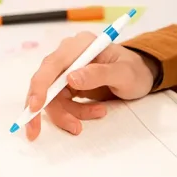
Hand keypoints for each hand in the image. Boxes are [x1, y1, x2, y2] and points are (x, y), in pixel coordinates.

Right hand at [25, 32, 157, 140]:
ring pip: (52, 97)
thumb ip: (99, 74)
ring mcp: (67, 69)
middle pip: (45, 81)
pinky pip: (61, 102)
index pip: (52, 64)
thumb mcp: (124, 73)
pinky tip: (95, 111)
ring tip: (98, 113)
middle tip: (42, 131)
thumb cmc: (134, 70)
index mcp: (80, 45)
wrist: (140, 76)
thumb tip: (70, 78)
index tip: (36, 106)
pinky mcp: (68, 83)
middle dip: (44, 107)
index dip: (40, 85)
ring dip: (68, 113)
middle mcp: (69, 54)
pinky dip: (73, 113)